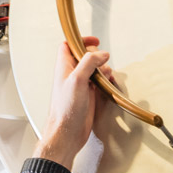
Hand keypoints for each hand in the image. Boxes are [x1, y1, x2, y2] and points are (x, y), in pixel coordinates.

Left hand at [36, 36, 109, 168]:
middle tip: (102, 62)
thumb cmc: (66, 109)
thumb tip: (102, 54)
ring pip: (95, 69)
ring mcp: (81, 84)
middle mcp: (72, 74)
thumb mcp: (77, 80)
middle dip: (97, 56)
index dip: (80, 40)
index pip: (69, 45)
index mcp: (64, 67)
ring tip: (105, 77)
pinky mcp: (89, 95)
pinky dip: (106, 81)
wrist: (68, 132)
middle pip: (86, 56)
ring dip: (104, 70)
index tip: (94, 41)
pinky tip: (108, 85)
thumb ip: (89, 62)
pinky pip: (100, 82)